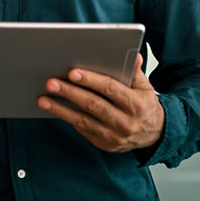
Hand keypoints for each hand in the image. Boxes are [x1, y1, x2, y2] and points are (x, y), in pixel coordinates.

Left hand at [38, 55, 164, 152]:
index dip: (91, 80)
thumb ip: (136, 72)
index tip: (73, 72)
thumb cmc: (145, 105)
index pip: (111, 89)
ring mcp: (115, 137)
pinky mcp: (105, 145)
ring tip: (44, 99)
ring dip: (61, 110)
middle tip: (51, 83)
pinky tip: (56, 109)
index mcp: (136, 104)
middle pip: (93, 105)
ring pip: (84, 121)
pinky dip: (69, 119)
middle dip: (70, 93)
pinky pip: (84, 130)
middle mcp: (126, 122)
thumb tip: (134, 55)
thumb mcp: (145, 87)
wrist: (155, 134)